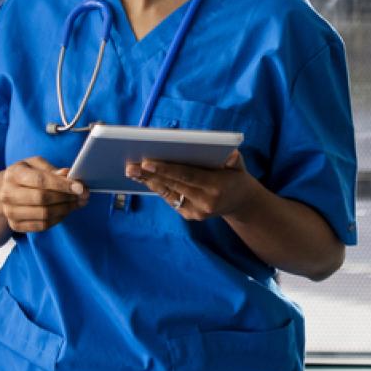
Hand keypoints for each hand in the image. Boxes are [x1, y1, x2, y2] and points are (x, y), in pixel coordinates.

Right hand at [0, 157, 87, 233]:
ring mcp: (10, 211)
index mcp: (14, 173)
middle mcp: (8, 193)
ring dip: (65, 209)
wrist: (4, 191)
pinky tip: (66, 211)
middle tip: (83, 196)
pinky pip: (42, 226)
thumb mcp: (36, 165)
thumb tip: (68, 174)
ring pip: (44, 214)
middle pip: (42, 199)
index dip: (62, 184)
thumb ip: (52, 170)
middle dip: (66, 198)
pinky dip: (58, 219)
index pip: (40, 180)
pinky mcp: (15, 225)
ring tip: (77, 203)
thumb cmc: (25, 175)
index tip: (80, 187)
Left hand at [126, 151, 260, 222]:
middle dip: (150, 175)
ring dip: (149, 181)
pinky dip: (158, 188)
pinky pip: (171, 199)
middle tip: (130, 166)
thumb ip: (234, 159)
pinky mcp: (190, 216)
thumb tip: (230, 154)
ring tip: (132, 171)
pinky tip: (145, 178)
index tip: (147, 162)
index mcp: (216, 186)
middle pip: (173, 185)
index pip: (187, 175)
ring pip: (168, 193)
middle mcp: (205, 201)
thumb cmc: (235, 177)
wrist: (240, 203)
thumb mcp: (239, 165)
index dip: (166, 169)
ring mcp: (196, 211)